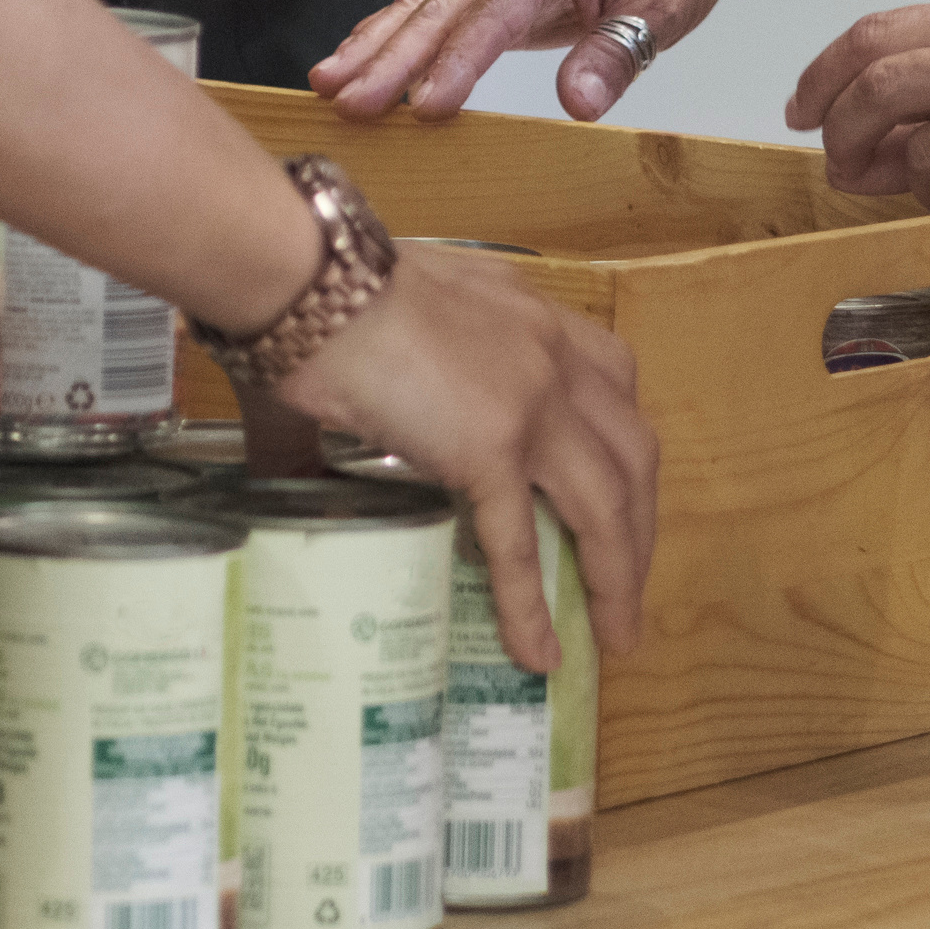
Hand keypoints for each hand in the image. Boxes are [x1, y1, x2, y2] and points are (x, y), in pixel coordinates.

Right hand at [277, 235, 659, 674]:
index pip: (614, 381)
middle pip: (634, 453)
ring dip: (620, 575)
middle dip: (642, 524)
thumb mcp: (386, 326)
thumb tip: (287, 467)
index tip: (620, 492)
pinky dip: (534, 605)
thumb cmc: (324, 291)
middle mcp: (552, 356)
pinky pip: (521, 543)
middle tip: (627, 580)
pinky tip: (539, 652)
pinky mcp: (489, 448)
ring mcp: (531, 404)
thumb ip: (373, 390)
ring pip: (609, 505)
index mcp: (532, 317)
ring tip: (613, 632)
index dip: (624, 446)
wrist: (307, 276)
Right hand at [313, 0, 746, 121]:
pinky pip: (434, 10)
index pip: (494, 18)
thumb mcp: (671, 3)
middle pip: (439, 12)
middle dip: (389, 61)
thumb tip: (577, 104)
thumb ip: (621, 49)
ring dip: (374, 46)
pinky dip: (392, 35)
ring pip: (422, 8)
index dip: (457, 65)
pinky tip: (359, 60)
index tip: (426, 109)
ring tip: (327, 83)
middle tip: (347, 103)